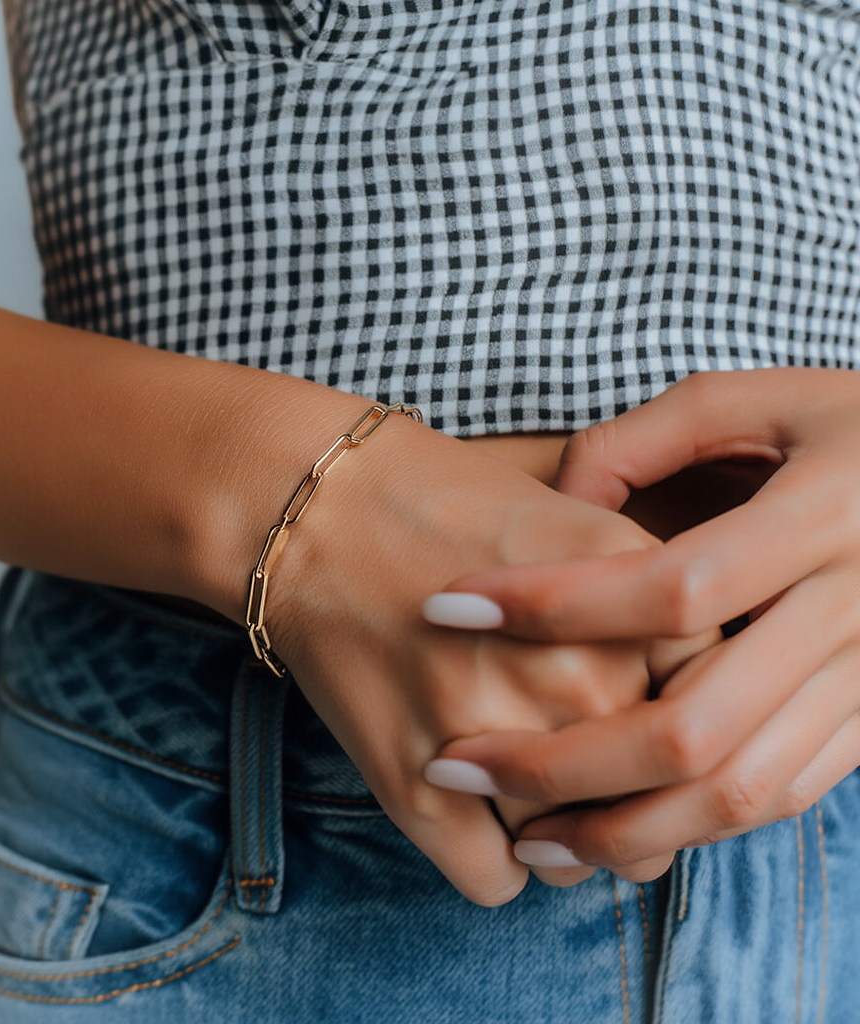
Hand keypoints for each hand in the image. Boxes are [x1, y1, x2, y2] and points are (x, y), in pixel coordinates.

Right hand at [260, 407, 703, 902]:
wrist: (323, 511)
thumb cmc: (448, 509)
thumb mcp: (581, 528)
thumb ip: (650, 615)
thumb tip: (690, 712)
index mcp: (637, 607)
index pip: (710, 730)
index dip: (675, 742)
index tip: (637, 737)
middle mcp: (582, 677)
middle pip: (650, 808)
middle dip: (618, 802)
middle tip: (571, 765)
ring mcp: (500, 732)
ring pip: (573, 859)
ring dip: (553, 837)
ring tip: (514, 784)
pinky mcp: (418, 782)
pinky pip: (494, 881)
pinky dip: (488, 856)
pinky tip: (467, 804)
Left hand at [426, 369, 859, 882]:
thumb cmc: (850, 422)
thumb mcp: (751, 400)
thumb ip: (640, 441)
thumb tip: (555, 508)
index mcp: (825, 518)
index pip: (668, 587)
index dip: (550, 602)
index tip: (447, 606)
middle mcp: (856, 614)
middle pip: (692, 728)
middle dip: (561, 762)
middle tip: (458, 762)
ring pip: (738, 790)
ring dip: (621, 828)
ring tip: (527, 835)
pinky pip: (780, 793)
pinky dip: (691, 823)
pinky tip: (613, 824)